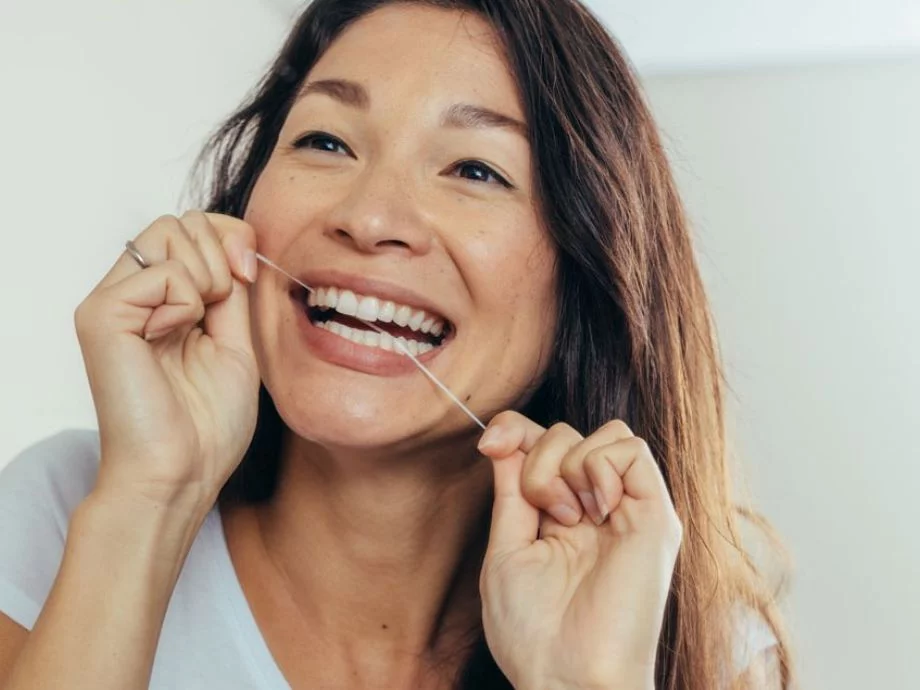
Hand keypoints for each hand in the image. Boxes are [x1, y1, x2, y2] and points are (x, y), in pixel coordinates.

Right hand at [75, 211, 260, 510]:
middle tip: (222, 308)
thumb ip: (231, 291)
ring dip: (206, 276)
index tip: (248, 275)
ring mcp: (112, 302)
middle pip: (180, 220)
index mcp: (162, 302)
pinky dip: (186, 301)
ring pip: (168, 230)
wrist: (181, 474)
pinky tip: (173, 337)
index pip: (193, 228)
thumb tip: (237, 242)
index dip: (230, 236)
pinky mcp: (101, 316)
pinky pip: (162, 271)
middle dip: (220, 253)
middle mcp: (131, 295)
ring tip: (196, 326)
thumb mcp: (236, 342)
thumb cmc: (207, 425)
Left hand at [477, 411, 681, 689]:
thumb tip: (505, 436)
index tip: (490, 444)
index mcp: (561, 515)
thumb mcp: (507, 548)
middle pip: (567, 432)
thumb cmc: (532, 630)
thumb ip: (512, 489)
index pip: (543, 443)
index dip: (515, 429)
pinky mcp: (654, 517)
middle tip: (543, 514)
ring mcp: (628, 509)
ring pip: (605, 432)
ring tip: (569, 518)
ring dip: (569, 464)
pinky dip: (600, 466)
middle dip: (538, 458)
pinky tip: (595, 508)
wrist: (567, 676)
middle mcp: (597, 507)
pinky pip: (632, 449)